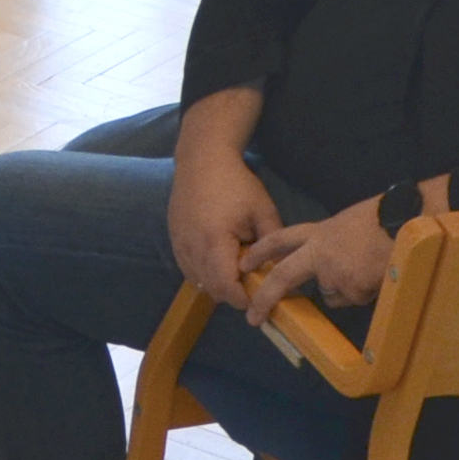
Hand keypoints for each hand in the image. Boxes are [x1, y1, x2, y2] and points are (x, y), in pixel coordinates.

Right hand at [164, 132, 279, 313]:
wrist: (202, 160)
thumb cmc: (237, 184)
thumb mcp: (263, 210)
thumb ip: (273, 243)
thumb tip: (284, 270)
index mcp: (215, 240)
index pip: (225, 287)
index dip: (242, 299)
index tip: (259, 296)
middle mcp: (192, 247)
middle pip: (212, 289)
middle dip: (232, 294)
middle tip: (251, 284)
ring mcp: (179, 244)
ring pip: (198, 282)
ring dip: (217, 284)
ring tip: (235, 271)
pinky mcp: (174, 240)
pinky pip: (188, 270)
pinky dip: (203, 274)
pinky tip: (218, 261)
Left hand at [244, 197, 401, 313]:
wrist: (406, 223)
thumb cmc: (384, 218)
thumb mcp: (349, 223)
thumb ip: (332, 242)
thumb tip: (332, 261)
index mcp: (320, 232)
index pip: (280, 239)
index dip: (260, 252)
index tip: (242, 264)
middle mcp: (319, 253)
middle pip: (283, 277)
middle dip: (265, 298)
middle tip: (253, 317)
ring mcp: (333, 273)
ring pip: (332, 294)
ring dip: (346, 289)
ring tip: (369, 268)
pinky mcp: (351, 289)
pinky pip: (355, 299)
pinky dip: (365, 292)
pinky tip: (379, 274)